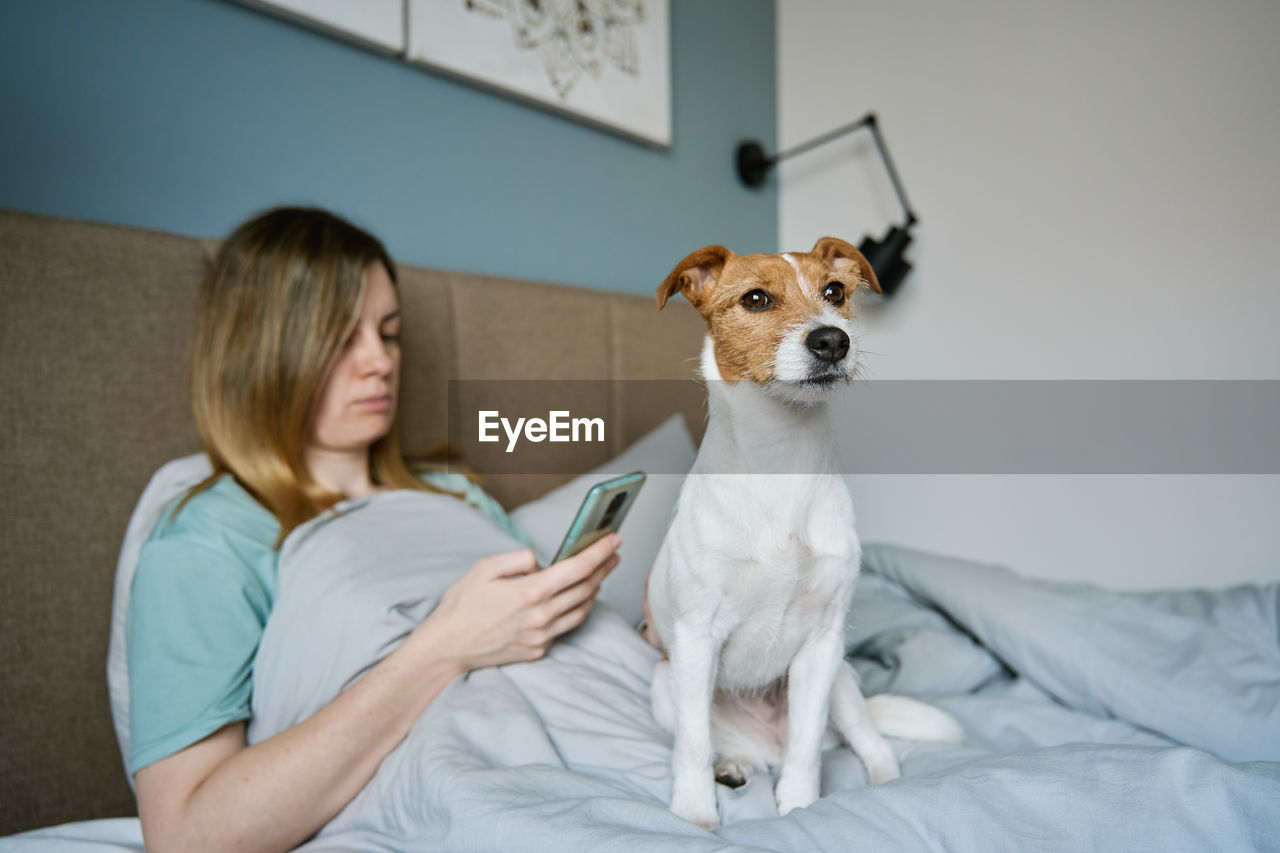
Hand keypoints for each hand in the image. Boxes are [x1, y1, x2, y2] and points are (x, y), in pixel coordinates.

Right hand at [421, 534, 621, 672]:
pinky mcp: (538, 650)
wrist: (446, 648)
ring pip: (581, 610)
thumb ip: (519, 558)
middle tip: (613, 554)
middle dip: (604, 568)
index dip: (600, 553)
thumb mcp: (485, 568)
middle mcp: (541, 616)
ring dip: (594, 590)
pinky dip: (575, 610)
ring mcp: (541, 637)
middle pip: (586, 589)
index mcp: (530, 592)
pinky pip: (565, 627)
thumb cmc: (462, 606)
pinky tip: (575, 599)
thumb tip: (541, 562)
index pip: (578, 569)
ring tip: (599, 575)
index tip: (614, 541)